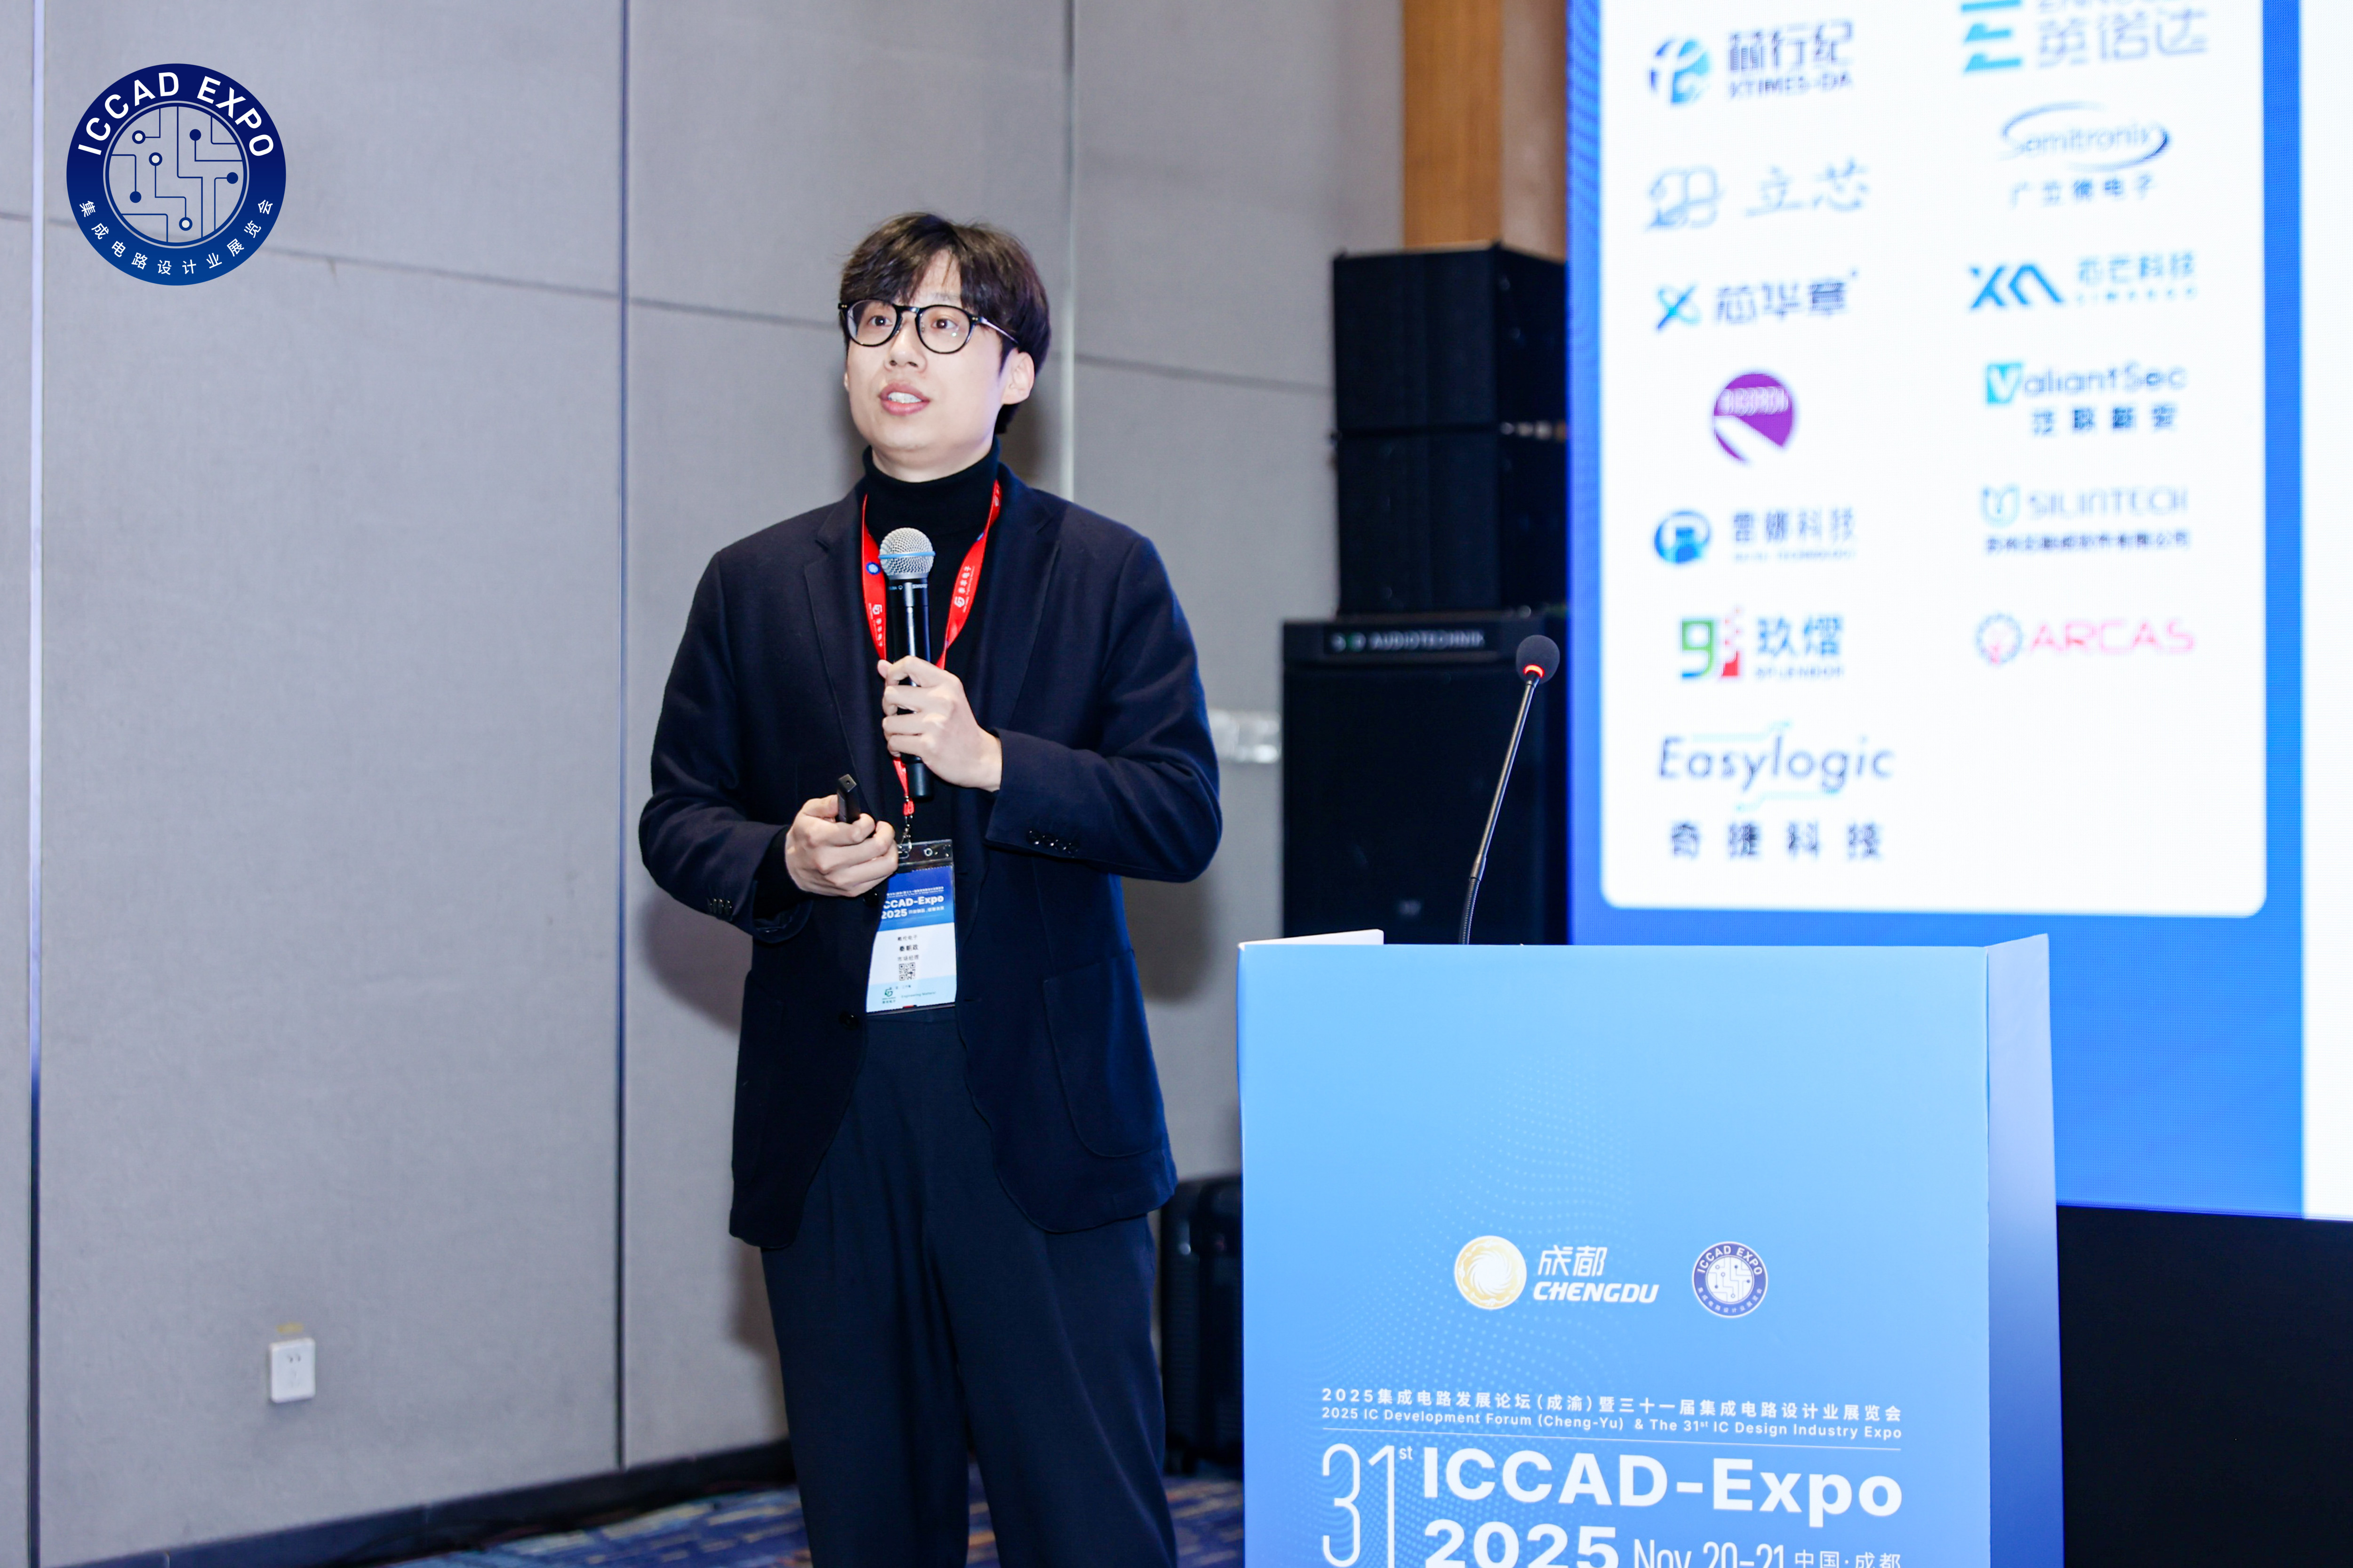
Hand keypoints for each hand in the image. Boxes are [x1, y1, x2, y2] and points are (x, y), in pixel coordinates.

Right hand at [784, 794, 897, 897]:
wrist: (792, 869)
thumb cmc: (804, 837)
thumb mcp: (808, 813)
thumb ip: (828, 803)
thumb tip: (845, 799)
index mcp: (819, 839)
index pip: (858, 832)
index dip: (868, 822)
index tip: (865, 820)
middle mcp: (831, 862)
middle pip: (876, 848)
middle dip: (886, 833)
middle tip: (882, 828)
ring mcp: (842, 879)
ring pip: (885, 865)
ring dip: (891, 850)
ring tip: (884, 842)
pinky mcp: (850, 891)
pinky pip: (881, 878)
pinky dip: (884, 865)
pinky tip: (877, 856)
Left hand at [877, 657, 1003, 790]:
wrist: (980, 757)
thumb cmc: (960, 726)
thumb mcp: (946, 695)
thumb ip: (915, 679)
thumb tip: (881, 665)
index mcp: (947, 683)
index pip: (909, 664)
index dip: (893, 673)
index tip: (893, 685)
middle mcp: (942, 700)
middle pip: (891, 693)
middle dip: (887, 707)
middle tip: (897, 714)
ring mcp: (935, 724)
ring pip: (889, 722)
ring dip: (891, 731)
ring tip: (903, 734)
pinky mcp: (928, 746)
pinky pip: (894, 742)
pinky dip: (895, 747)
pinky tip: (905, 747)